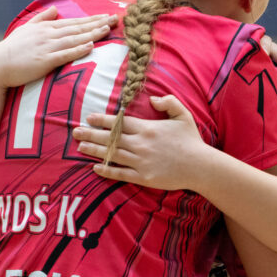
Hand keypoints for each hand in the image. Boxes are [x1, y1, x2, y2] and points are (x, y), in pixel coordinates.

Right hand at [0, 7, 117, 88]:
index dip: (92, 19)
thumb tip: (54, 8)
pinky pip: (64, 54)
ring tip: (108, 29)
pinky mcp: (44, 61)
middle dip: (98, 23)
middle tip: (116, 18)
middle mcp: (49, 35)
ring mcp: (47, 47)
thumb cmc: (11, 49)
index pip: (74, 22)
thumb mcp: (26, 29)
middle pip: (79, 27)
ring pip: (75, 38)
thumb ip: (42, 18)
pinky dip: (78, 49)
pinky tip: (89, 45)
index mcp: (46, 27)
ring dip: (92, 33)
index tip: (107, 15)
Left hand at [72, 95, 211, 190]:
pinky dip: (107, 171)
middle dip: (91, 134)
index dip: (102, 120)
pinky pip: (121, 173)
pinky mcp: (143, 177)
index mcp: (147, 128)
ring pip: (112, 155)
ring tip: (80, 147)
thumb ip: (168, 102)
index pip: (119, 123)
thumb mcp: (183, 115)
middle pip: (111, 138)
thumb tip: (152, 98)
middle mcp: (141, 144)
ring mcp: (141, 162)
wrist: (201, 166)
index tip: (88, 117)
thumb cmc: (191, 140)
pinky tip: (95, 168)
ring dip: (94, 151)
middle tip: (75, 132)